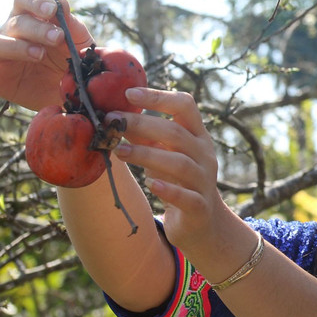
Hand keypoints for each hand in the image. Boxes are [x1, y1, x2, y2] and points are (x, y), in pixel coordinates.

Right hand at [0, 0, 93, 111]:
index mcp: (33, 17)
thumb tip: (60, 0)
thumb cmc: (75, 64)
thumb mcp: (81, 44)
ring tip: (38, 55)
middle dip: (37, 29)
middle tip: (57, 38)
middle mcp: (12, 31)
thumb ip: (72, 25)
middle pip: (14, 22)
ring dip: (14, 46)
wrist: (72, 96)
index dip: (35, 0)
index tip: (52, 10)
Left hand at [111, 88, 242, 264]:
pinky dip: (168, 189)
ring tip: (119, 152)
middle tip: (112, 123)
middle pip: (176, 133)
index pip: (184, 106)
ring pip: (179, 163)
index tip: (128, 93)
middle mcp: (204, 154)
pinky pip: (186, 197)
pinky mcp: (199, 207)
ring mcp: (204, 181)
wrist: (202, 223)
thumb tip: (114, 114)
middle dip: (143, 124)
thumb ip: (144, 135)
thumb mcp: (162, 154)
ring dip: (147, 155)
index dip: (158, 97)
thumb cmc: (177, 181)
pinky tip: (150, 183)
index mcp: (197, 135)